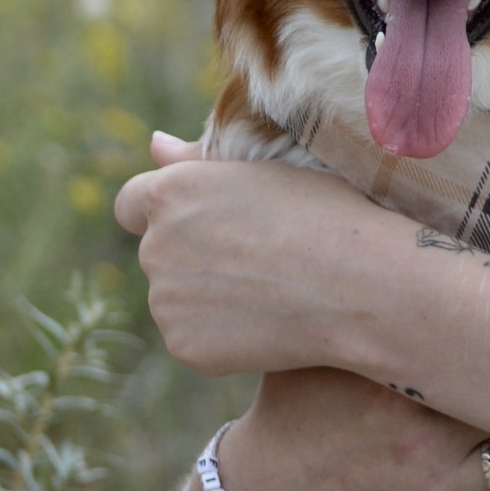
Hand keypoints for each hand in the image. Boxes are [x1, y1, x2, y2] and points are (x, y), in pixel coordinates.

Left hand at [115, 133, 399, 375]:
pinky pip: (192, 336)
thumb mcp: (262, 168)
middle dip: (193, 253)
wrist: (358, 283)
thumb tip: (152, 144)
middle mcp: (155, 246)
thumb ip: (195, 158)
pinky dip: (220, 332)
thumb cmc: (322, 210)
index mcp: (171, 193)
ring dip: (206, 293)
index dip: (164, 211)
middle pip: (159, 251)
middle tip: (258, 253)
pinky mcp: (183, 346)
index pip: (130, 203)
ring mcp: (165, 301)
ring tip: (270, 286)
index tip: (202, 221)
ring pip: (176, 296)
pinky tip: (268, 320)